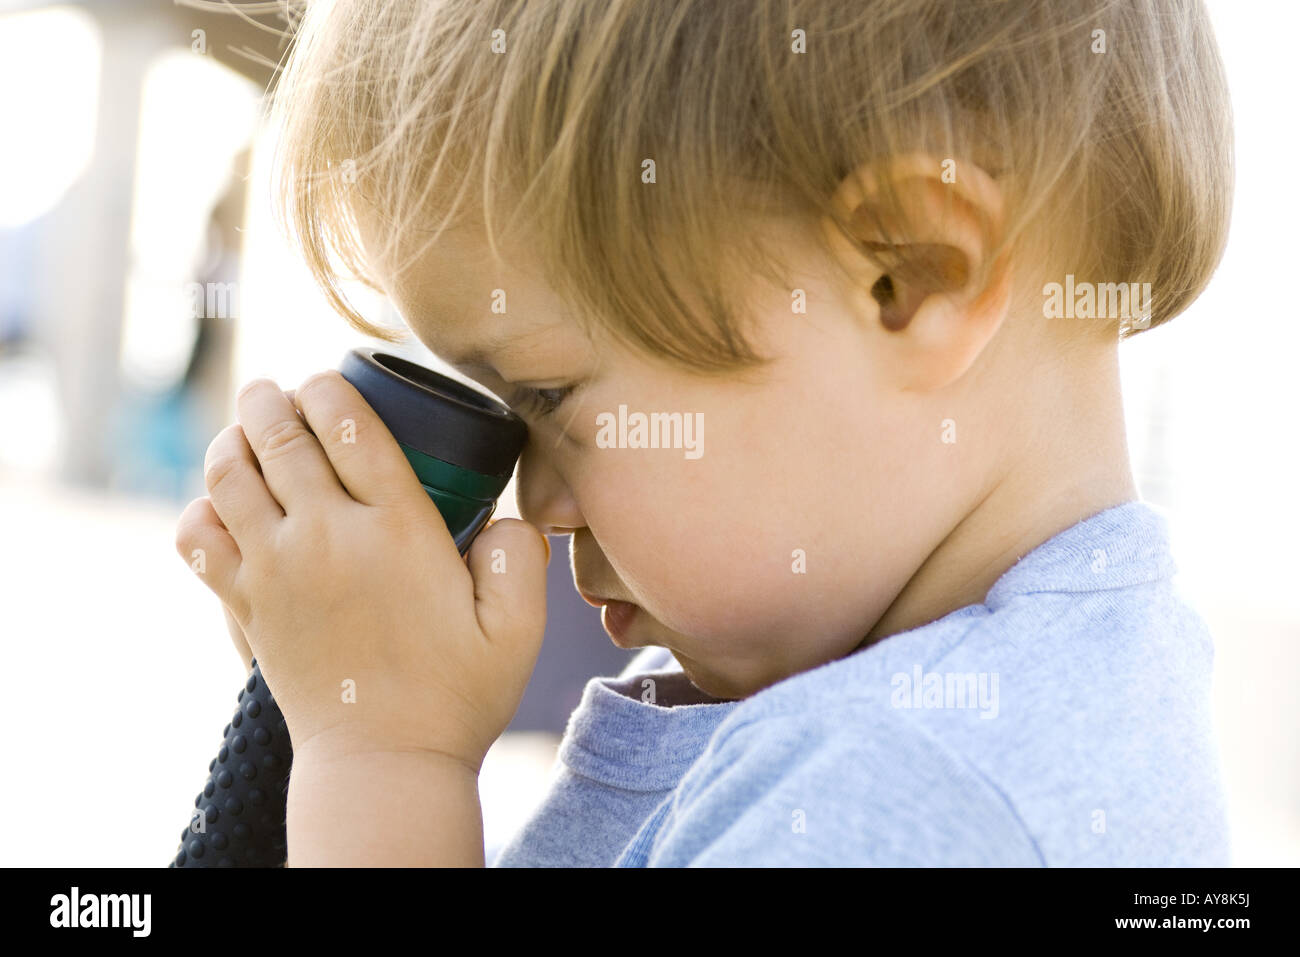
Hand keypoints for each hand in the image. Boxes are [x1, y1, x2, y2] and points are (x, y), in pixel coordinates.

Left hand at [175, 370, 548, 770]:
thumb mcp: (519, 628)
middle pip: (278, 436)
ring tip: (245, 432)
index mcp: (397, 530)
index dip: (330, 389)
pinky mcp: (247, 605)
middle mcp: (328, 538)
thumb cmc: (457, 695)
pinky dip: (200, 510)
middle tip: (276, 389)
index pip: (349, 429)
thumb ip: (521, 558)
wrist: (384, 763)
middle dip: (271, 398)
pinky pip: (198, 538)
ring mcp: (277, 570)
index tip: (327, 380)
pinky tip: (220, 507)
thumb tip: (508, 516)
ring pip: (229, 475)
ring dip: (232, 440)